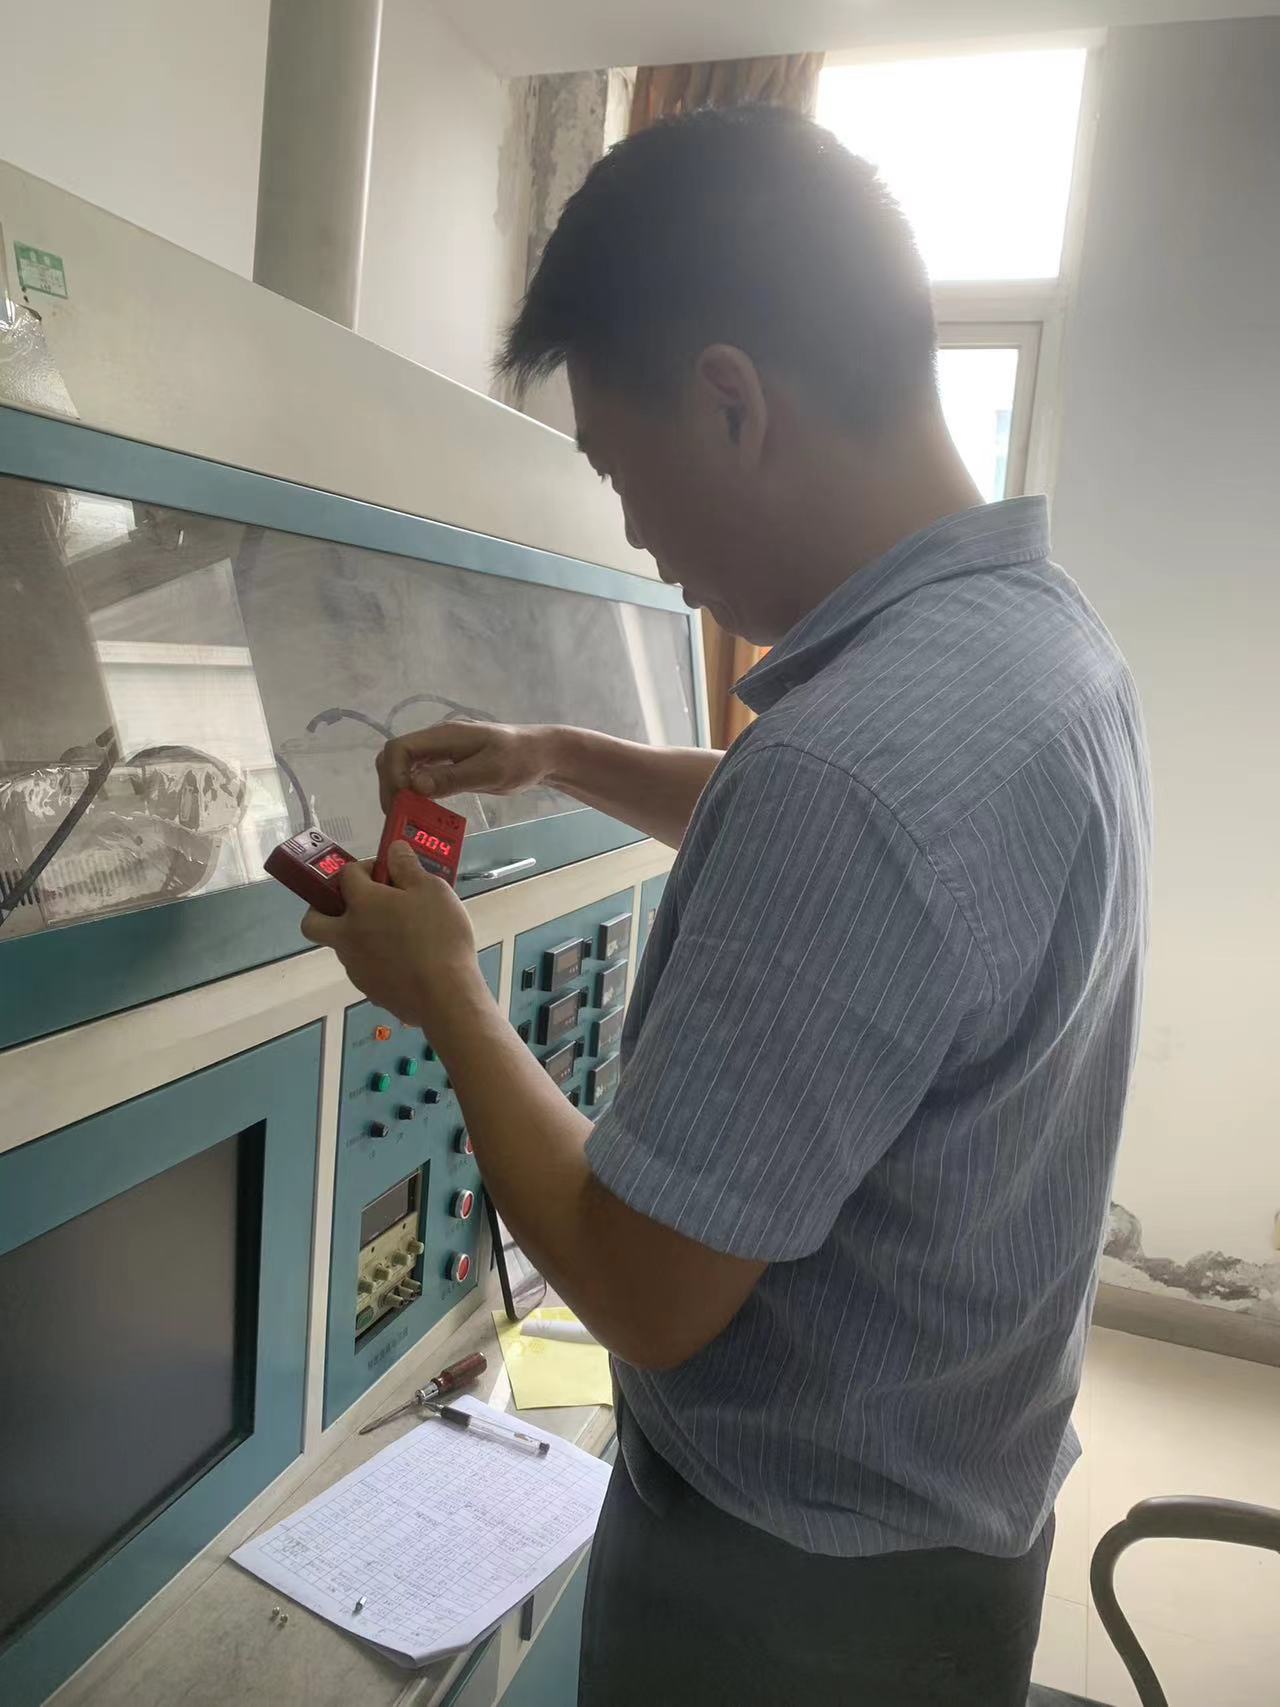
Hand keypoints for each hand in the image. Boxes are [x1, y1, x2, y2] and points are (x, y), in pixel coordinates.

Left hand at [300, 841, 484, 1027]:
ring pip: (342, 945)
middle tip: (354, 905)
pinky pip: (365, 968)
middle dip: (323, 907)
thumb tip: (393, 849)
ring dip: (358, 935)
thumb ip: (408, 866)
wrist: (444, 995)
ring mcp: (355, 966)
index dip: (366, 867)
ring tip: (397, 935)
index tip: (388, 872)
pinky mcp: (369, 990)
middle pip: (313, 920)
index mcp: (362, 904)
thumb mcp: (433, 890)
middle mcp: (348, 934)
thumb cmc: (439, 936)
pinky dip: (377, 960)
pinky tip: (407, 961)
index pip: (348, 875)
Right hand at [377, 721, 560, 810]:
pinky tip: (422, 811)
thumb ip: (452, 777)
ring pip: (405, 768)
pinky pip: (421, 776)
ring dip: (400, 791)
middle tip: (400, 815)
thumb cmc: (520, 760)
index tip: (403, 801)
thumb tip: (414, 786)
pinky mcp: (449, 765)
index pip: (399, 748)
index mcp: (444, 736)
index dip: (393, 775)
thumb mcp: (489, 771)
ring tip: (408, 817)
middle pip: (395, 757)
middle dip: (391, 786)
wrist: (542, 754)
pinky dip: (415, 793)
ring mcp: (442, 752)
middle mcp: (437, 741)